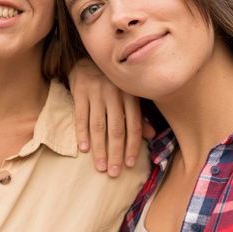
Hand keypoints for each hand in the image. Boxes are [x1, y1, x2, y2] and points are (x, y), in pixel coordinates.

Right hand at [69, 58, 142, 176]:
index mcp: (130, 94)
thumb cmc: (112, 81)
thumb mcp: (129, 94)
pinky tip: (84, 149)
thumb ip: (139, 115)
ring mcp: (96, 91)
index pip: (133, 125)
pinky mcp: (80, 91)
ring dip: (99, 149)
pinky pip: (81, 116)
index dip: (133, 146)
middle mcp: (114, 93)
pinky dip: (81, 133)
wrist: (88, 59)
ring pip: (99, 126)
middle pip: (116, 128)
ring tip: (100, 166)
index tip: (130, 164)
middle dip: (116, 153)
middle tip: (114, 172)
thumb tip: (152, 136)